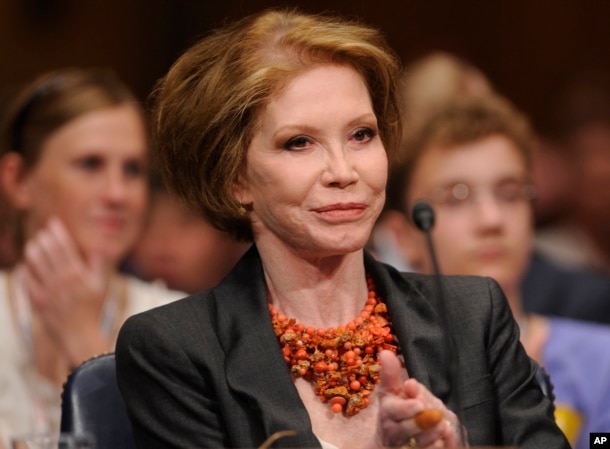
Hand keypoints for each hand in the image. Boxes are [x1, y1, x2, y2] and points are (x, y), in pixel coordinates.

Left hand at [22, 217, 109, 365]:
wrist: (80, 334)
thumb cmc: (92, 309)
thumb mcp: (101, 285)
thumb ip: (99, 264)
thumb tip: (99, 246)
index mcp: (78, 274)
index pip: (65, 246)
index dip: (58, 232)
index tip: (53, 223)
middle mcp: (62, 280)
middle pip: (48, 251)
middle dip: (44, 238)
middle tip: (42, 232)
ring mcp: (48, 290)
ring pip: (35, 263)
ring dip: (32, 251)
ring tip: (33, 245)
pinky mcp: (37, 301)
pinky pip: (27, 280)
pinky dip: (25, 270)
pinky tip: (26, 265)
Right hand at [376, 350, 463, 447]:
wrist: (391, 440)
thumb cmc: (394, 409)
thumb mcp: (390, 390)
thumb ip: (390, 373)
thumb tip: (385, 352)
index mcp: (387, 412)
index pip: (394, 411)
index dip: (406, 409)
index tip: (419, 403)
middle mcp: (394, 431)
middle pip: (406, 429)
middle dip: (421, 422)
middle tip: (436, 416)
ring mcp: (405, 445)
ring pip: (418, 444)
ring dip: (431, 436)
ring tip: (443, 427)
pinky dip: (435, 447)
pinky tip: (444, 441)